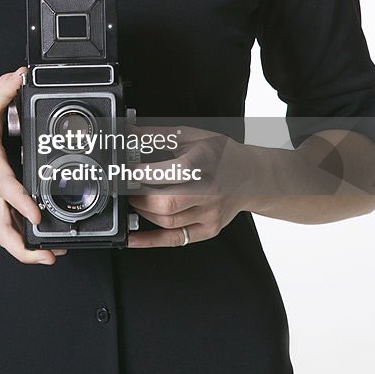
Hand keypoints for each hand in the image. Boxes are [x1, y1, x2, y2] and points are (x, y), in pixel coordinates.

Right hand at [0, 67, 66, 264]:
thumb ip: (4, 88)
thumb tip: (21, 76)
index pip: (5, 185)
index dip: (20, 201)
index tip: (37, 215)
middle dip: (21, 246)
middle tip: (47, 255)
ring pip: (2, 232)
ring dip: (23, 249)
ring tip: (50, 256)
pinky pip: (6, 225)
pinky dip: (22, 238)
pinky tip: (42, 242)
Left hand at [126, 125, 248, 247]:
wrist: (251, 175)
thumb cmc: (221, 154)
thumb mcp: (190, 136)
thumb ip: (156, 136)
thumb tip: (128, 133)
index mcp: (202, 164)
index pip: (164, 173)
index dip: (138, 174)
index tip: (123, 170)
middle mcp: (209, 192)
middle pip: (165, 203)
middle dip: (137, 197)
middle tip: (127, 188)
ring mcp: (210, 215)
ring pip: (167, 222)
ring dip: (143, 212)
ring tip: (136, 200)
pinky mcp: (209, 230)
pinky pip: (175, 239)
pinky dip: (150, 241)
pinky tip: (133, 237)